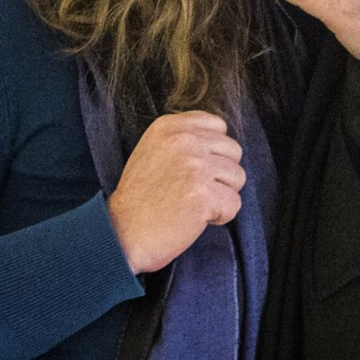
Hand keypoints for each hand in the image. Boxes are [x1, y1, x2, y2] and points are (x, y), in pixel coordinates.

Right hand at [107, 110, 245, 273]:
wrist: (121, 234)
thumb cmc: (140, 197)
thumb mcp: (154, 149)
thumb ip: (185, 138)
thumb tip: (220, 140)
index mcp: (170, 126)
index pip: (218, 125)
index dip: (213, 151)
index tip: (195, 169)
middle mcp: (184, 140)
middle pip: (233, 150)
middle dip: (221, 173)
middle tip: (194, 190)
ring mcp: (195, 166)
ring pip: (238, 176)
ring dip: (222, 194)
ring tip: (193, 204)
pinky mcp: (203, 196)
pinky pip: (234, 204)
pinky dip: (220, 216)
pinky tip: (195, 218)